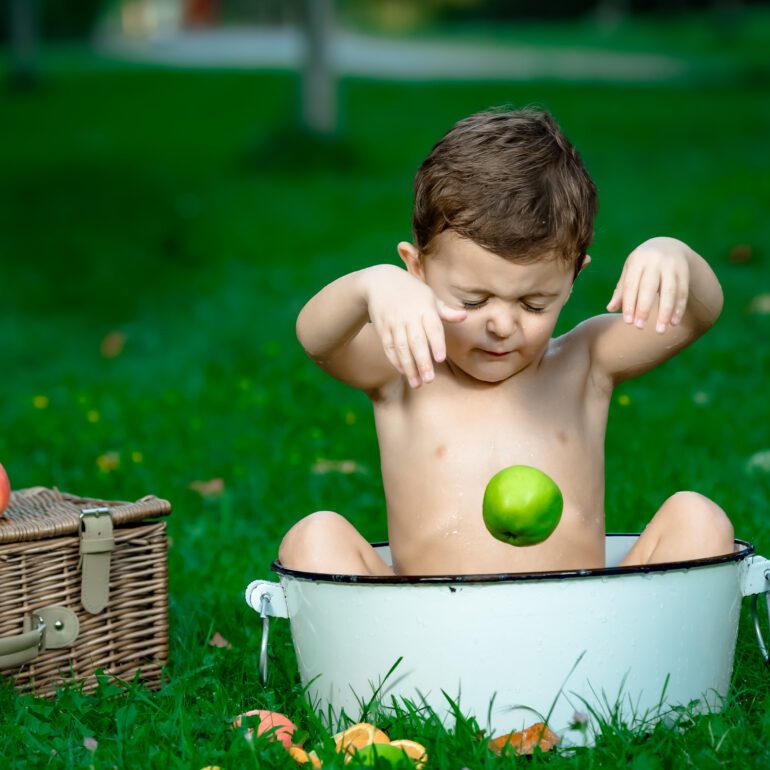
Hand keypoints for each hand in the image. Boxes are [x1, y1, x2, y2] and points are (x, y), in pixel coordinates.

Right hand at [363, 265, 465, 387]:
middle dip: (422, 362)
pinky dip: (395, 361)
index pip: (432, 328)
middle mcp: (408, 316)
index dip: (436, 344)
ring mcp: (394, 323)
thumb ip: (446, 311)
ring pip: (401, 348)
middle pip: (416, 341)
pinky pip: (389, 347)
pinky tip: (403, 372)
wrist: (380, 282)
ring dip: (408, 367)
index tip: (440, 359)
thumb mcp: (430, 296)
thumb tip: (464, 317)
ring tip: (417, 383)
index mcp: (424, 308)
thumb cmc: (412, 292)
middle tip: (429, 380)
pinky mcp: (383, 329)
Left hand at [606, 237, 690, 333]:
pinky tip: (674, 323)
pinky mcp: (685, 271)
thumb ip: (622, 290)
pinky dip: (679, 309)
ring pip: (669, 291)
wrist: (669, 246)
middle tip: (639, 328)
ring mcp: (672, 265)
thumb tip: (610, 308)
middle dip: (644, 309)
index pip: (631, 285)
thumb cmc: (642, 264)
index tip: (628, 322)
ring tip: (660, 331)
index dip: (629, 304)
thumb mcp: (630, 271)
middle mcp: (655, 261)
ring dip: (665, 313)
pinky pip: (682, 292)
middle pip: (649, 288)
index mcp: (638, 260)